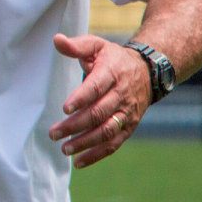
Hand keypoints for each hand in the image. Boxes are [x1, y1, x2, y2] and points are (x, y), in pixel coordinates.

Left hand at [48, 33, 149, 168]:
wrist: (147, 72)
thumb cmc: (112, 58)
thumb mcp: (97, 45)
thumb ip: (76, 45)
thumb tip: (57, 40)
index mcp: (112, 73)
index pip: (96, 87)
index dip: (82, 98)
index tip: (65, 108)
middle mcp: (121, 95)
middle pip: (99, 113)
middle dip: (75, 125)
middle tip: (54, 133)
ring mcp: (127, 113)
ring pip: (106, 131)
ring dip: (85, 142)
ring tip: (64, 148)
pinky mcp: (129, 126)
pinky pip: (114, 143)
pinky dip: (97, 154)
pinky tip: (79, 162)